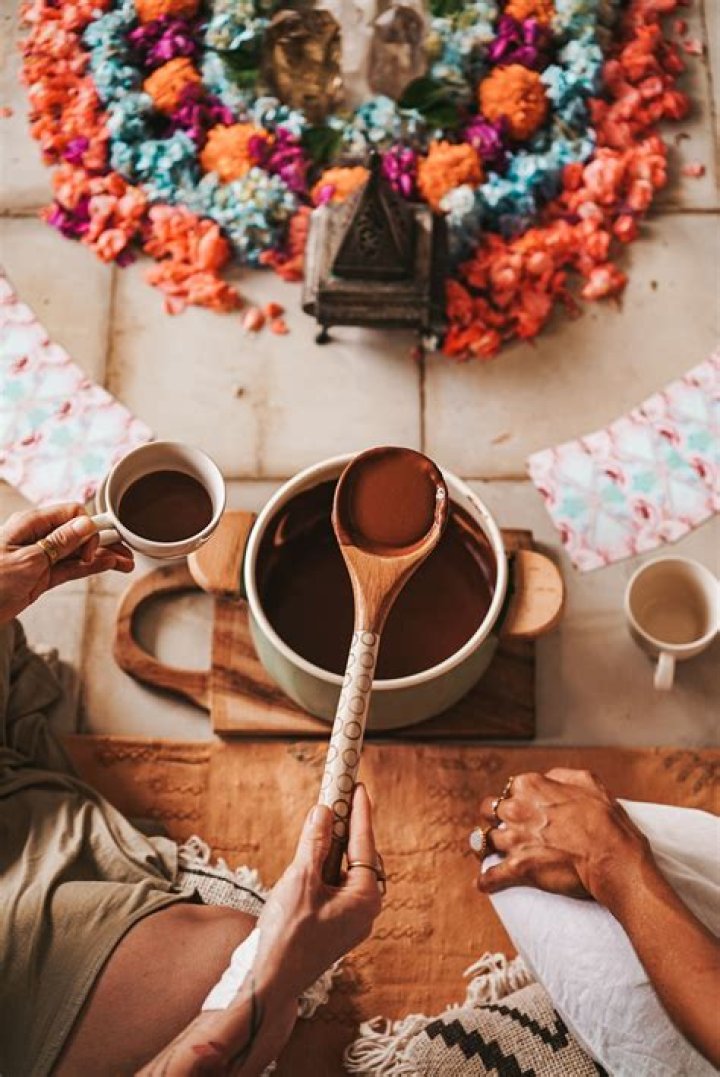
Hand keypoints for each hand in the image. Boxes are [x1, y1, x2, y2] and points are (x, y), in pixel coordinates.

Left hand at [0, 504, 133, 622]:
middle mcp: (38, 537)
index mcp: (30, 524)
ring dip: (102, 556)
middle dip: (104, 540)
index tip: (88, 548)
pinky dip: (90, 567)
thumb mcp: (26, 561)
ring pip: (79, 552)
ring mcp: (41, 557)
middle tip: (127, 551)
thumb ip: (58, 543)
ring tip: (126, 563)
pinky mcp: (42, 576)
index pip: (71, 514)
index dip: (87, 528)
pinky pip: (72, 568)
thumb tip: (85, 524)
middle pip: (79, 533)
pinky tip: (108, 566)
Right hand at [254, 783, 383, 1002]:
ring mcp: (349, 920)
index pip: (365, 844)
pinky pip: (334, 887)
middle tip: (335, 800)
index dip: (359, 812)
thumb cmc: (287, 936)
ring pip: (345, 872)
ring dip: (330, 850)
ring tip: (316, 828)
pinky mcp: (334, 926)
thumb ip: (313, 843)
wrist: (269, 982)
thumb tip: (322, 812)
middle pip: (358, 857)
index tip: (358, 786)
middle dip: (345, 830)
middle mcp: (364, 910)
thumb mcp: (300, 880)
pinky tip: (307, 861)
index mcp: (365, 899)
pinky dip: (323, 869)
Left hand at [473, 768, 650, 902]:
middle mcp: (516, 809)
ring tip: (488, 854)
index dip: (513, 801)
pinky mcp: (517, 867)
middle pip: (488, 811)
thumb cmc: (605, 820)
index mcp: (529, 786)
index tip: (519, 811)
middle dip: (493, 819)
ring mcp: (514, 839)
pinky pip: (490, 877)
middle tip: (502, 829)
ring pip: (483, 842)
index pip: (507, 790)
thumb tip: (548, 779)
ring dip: (486, 848)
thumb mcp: (588, 782)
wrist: (612, 856)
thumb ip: (561, 776)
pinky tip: (484, 884)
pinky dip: (486, 881)